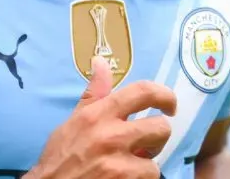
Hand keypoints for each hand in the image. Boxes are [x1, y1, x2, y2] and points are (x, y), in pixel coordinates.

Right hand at [25, 56, 176, 177]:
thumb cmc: (60, 156)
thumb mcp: (73, 121)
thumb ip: (94, 94)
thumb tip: (101, 62)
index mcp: (98, 114)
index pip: (142, 92)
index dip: (164, 95)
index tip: (169, 105)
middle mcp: (111, 135)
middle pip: (160, 127)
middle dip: (157, 137)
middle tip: (147, 143)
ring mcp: (119, 163)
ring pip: (156, 161)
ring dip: (146, 165)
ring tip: (130, 165)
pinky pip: (148, 178)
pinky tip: (124, 178)